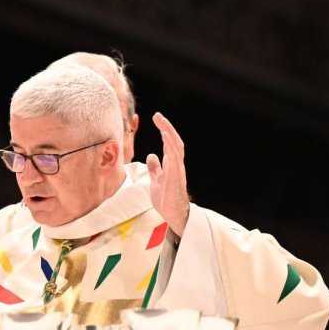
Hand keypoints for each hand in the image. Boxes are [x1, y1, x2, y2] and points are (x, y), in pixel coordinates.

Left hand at [145, 112, 190, 236]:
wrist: (172, 214)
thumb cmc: (166, 198)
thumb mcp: (156, 180)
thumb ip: (155, 168)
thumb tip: (151, 156)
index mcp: (170, 164)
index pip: (167, 143)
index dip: (163, 130)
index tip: (156, 118)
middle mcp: (175, 164)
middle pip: (173, 141)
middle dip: (166, 127)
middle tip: (157, 115)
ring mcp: (177, 169)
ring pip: (176, 146)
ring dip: (168, 132)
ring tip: (161, 121)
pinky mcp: (177, 176)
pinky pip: (175, 157)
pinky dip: (170, 145)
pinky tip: (165, 136)